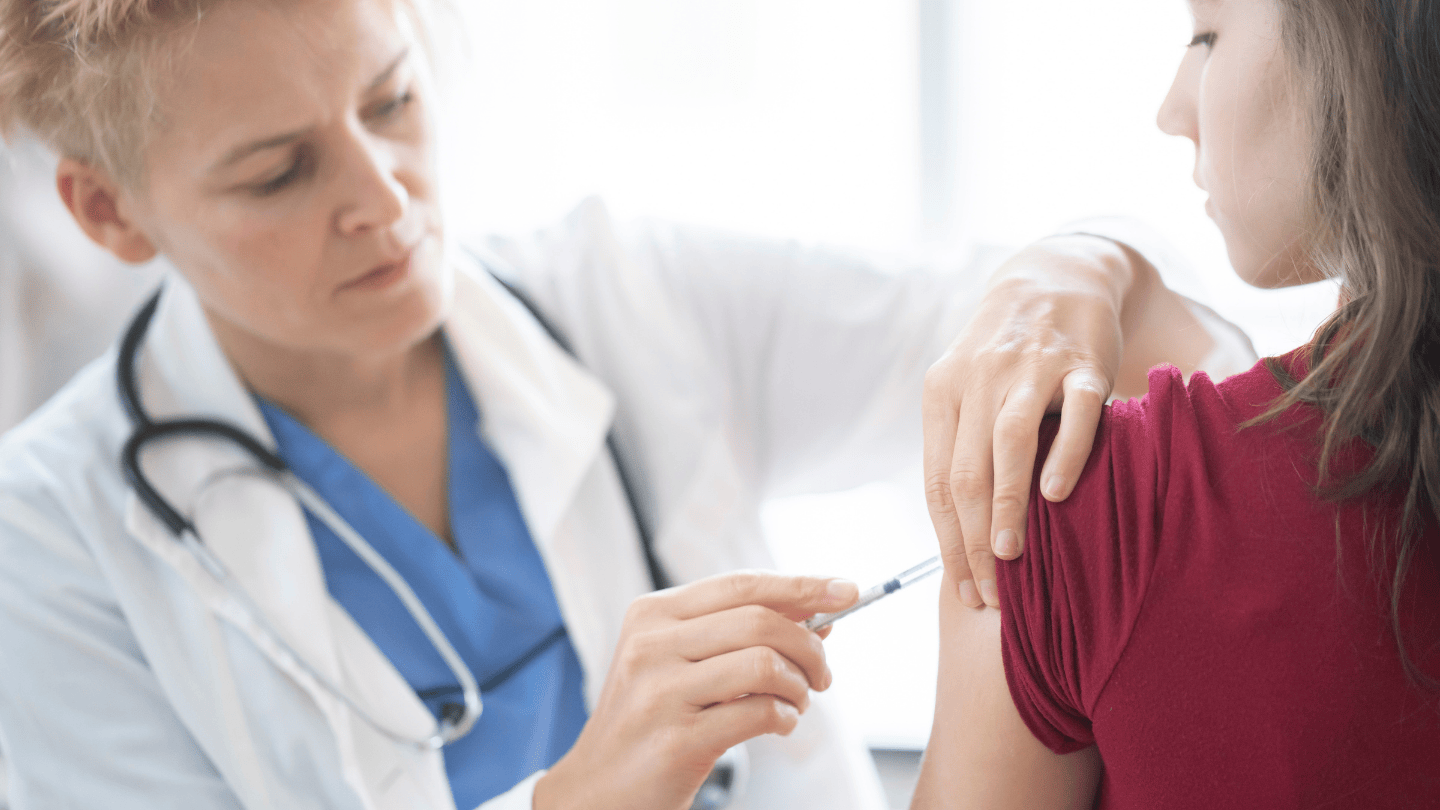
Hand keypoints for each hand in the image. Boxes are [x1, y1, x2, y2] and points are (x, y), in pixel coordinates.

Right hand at [533, 571, 858, 809]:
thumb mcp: (679, 662)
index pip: (742, 584)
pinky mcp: (676, 740)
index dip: (801, 585)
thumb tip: (816, 611)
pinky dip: (783, 718)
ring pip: (763, 664)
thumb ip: (738, 632)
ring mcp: (660, 692)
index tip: (847, 591)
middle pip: (760, 621)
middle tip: (823, 675)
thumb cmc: (648, 721)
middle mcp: (651, 645)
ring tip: (797, 702)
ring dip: (799, 686)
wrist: (596, 790)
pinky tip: (778, 724)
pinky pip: (757, 714)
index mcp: (653, 614)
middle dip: (810, 647)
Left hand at [923, 235, 1132, 607]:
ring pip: (1009, 444)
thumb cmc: (1006, 355)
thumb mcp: (968, 390)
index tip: (964, 589)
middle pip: (966, 472)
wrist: (1054, 277)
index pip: (939, 482)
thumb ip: (963, 449)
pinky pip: (1075, 413)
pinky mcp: (1081, 362)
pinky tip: (1057, 495)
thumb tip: (961, 536)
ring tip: (1011, 555)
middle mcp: (978, 379)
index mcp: (943, 393)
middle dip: (973, 540)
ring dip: (1007, 505)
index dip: (948, 542)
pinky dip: (1065, 454)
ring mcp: (1030, 368)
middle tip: (990, 591)